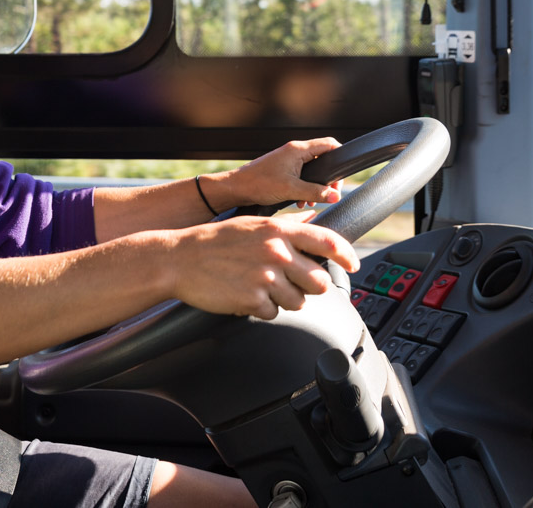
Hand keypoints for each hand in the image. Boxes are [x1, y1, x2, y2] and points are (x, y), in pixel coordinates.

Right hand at [164, 212, 359, 319]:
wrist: (179, 259)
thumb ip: (287, 225)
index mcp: (279, 230)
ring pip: (299, 301)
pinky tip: (245, 295)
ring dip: (284, 299)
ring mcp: (266, 277)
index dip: (346, 255)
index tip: (352, 265)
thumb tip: (312, 218)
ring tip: (261, 287)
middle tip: (290, 283)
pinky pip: (274, 313)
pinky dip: (262, 309)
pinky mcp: (253, 300)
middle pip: (319, 281)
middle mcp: (276, 252)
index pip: (328, 241)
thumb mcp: (253, 224)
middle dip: (309, 286)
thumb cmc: (215, 241)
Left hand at [201, 138, 344, 211]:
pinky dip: (304, 188)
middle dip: (327, 179)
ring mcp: (289, 160)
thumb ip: (315, 192)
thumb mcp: (291, 189)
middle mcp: (295, 152)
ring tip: (309, 201)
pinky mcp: (284, 170)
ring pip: (313, 170)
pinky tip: (299, 201)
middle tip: (328, 194)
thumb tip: (335, 196)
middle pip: (323, 159)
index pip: (329, 144)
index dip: (340, 157)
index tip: (342, 176)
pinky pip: (302, 176)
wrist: (236, 188)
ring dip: (315, 186)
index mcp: (298, 150)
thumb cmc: (258, 184)